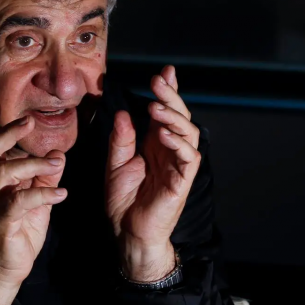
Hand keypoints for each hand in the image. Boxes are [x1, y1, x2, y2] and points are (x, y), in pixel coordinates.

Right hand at [0, 98, 67, 304]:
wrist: (4, 266)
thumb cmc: (18, 227)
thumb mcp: (36, 197)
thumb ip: (45, 175)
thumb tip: (58, 153)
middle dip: (7, 132)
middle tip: (28, 121)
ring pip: (4, 171)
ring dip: (32, 164)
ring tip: (55, 163)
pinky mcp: (4, 220)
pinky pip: (20, 202)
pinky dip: (42, 195)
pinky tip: (62, 193)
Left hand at [105, 66, 200, 281]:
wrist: (127, 232)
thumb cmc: (123, 201)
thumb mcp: (115, 164)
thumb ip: (121, 140)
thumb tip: (124, 114)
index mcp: (155, 144)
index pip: (166, 113)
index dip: (168, 92)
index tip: (165, 72)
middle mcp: (170, 151)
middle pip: (180, 117)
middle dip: (171, 97)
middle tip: (158, 82)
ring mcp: (179, 165)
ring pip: (188, 133)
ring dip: (174, 118)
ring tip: (155, 108)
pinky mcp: (182, 181)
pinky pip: (188, 157)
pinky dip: (178, 143)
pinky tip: (163, 134)